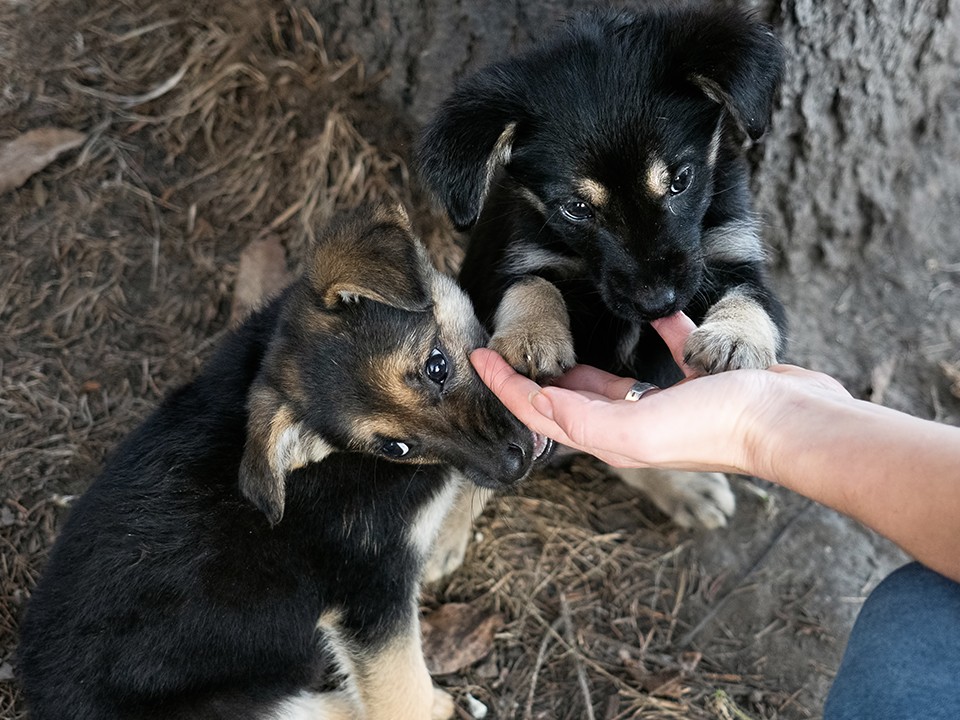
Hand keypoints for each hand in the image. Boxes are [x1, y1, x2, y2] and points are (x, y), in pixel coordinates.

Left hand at [470, 313, 848, 474]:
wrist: (791, 420)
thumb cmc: (719, 426)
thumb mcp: (638, 429)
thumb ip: (583, 417)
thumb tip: (538, 403)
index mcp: (611, 436)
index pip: (541, 411)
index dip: (507, 385)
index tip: (480, 355)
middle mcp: (633, 420)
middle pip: (568, 397)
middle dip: (534, 373)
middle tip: (510, 342)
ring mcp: (667, 399)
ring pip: (613, 375)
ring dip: (587, 356)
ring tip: (567, 329)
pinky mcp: (698, 374)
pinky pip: (668, 345)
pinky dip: (655, 326)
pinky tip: (653, 307)